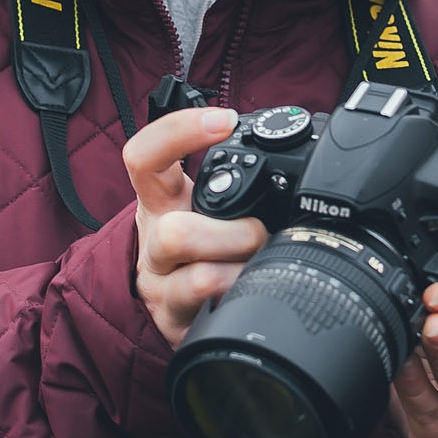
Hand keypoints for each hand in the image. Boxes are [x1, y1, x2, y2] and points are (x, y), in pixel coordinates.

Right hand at [125, 106, 267, 346]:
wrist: (171, 308)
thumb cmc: (199, 248)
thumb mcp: (205, 206)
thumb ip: (233, 179)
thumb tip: (292, 145)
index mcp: (161, 199)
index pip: (145, 156)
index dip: (178, 132)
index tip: (224, 121)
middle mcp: (153, 237)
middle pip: (175, 229)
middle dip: (233, 232)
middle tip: (258, 233)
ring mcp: (160, 281)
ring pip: (196, 272)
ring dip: (239, 260)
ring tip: (256, 262)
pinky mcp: (172, 316)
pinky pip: (206, 301)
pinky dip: (238, 292)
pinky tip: (247, 290)